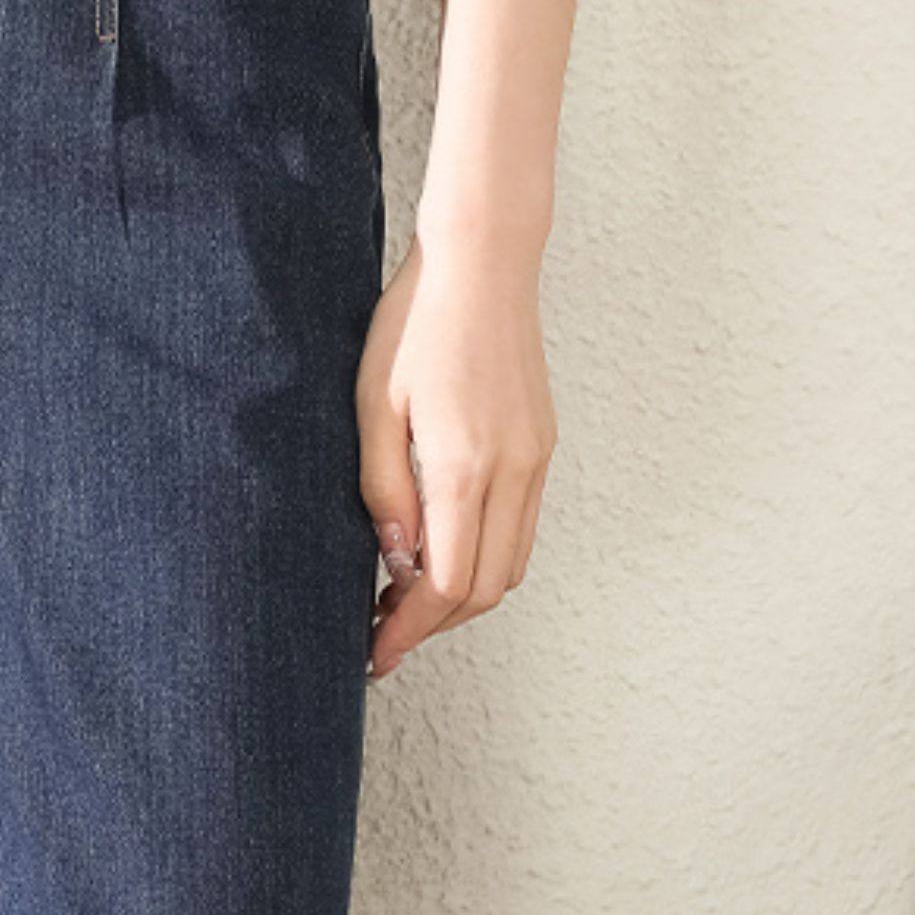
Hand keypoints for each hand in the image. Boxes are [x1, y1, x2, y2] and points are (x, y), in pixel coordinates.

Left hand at [356, 220, 556, 680]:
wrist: (482, 261)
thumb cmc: (416, 324)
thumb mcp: (373, 407)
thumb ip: (383, 491)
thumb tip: (395, 563)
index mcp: (465, 465)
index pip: (444, 584)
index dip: (409, 630)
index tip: (375, 653)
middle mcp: (513, 471)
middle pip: (483, 591)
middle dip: (432, 625)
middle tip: (382, 633)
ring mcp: (535, 460)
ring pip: (509, 567)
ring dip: (460, 597)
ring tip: (405, 598)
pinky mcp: (542, 447)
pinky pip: (520, 530)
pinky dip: (483, 559)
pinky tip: (441, 548)